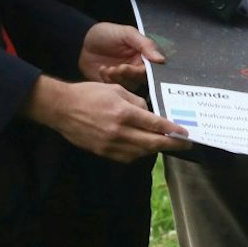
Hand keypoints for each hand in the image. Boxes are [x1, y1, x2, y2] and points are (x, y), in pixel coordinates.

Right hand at [24, 77, 189, 161]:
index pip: (155, 125)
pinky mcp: (103, 152)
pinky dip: (139, 153)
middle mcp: (118, 131)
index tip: (185, 134)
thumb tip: (151, 115)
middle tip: (185, 145)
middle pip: (151, 143)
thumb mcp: (117, 89)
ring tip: (165, 144)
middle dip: (171, 144)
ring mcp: (110, 145)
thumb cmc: (89, 94)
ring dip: (155, 149)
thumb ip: (137, 102)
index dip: (172, 130)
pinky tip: (144, 147)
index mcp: (123, 113)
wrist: (62, 108)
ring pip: (141, 153)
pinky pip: (127, 156)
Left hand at [78, 22, 165, 88]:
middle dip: (129, 74)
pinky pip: (114, 89)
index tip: (131, 66)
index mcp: (143, 55)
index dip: (143, 70)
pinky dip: (107, 80)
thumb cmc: (106, 33)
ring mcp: (124, 77)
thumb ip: (145, 45)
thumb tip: (161, 59)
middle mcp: (136, 68)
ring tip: (107, 68)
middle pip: (141, 79)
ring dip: (117, 78)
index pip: (152, 69)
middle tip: (118, 67)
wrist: (82, 41)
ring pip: (128, 85)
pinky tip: (102, 69)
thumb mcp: (126, 33)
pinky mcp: (111, 84)